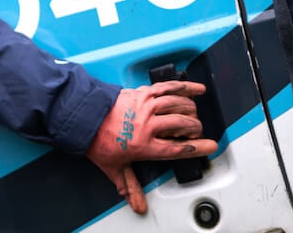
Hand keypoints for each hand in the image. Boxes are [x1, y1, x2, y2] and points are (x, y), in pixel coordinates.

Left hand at [84, 80, 217, 213]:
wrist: (82, 116)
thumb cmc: (97, 140)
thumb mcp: (114, 167)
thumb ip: (129, 186)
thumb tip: (138, 206)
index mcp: (144, 145)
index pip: (179, 148)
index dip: (198, 148)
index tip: (210, 146)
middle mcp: (148, 124)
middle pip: (184, 125)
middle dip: (195, 129)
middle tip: (195, 133)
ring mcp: (146, 106)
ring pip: (179, 105)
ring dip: (191, 111)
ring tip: (193, 116)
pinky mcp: (143, 93)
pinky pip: (168, 87)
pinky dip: (185, 86)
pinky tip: (196, 89)